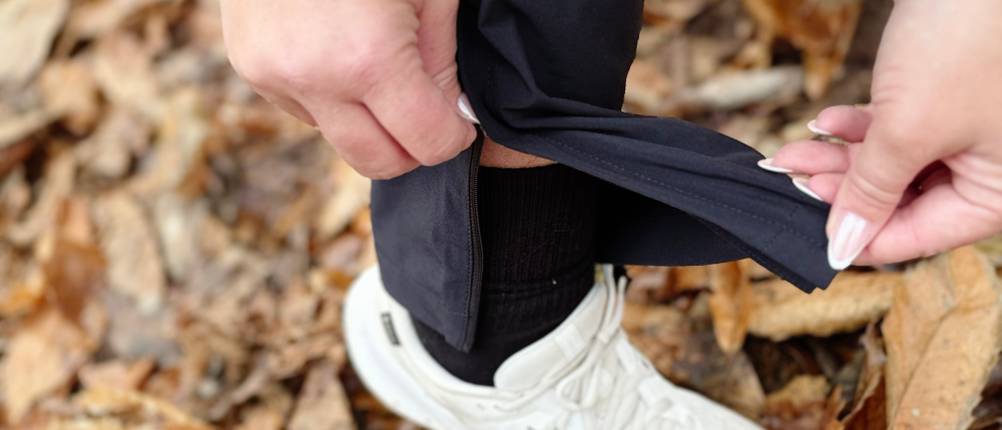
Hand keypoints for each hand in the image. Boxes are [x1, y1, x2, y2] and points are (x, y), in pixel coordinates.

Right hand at [219, 0, 476, 178]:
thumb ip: (441, 59)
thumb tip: (452, 112)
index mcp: (367, 59)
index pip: (425, 144)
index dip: (451, 138)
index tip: (457, 122)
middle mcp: (313, 79)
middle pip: (378, 163)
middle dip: (411, 147)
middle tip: (427, 111)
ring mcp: (273, 77)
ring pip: (338, 139)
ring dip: (367, 121)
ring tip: (377, 63)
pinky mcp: (250, 68)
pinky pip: (305, 110)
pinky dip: (331, 96)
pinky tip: (336, 48)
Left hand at [766, 0, 1001, 268]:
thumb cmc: (961, 43)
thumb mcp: (908, 131)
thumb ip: (871, 193)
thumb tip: (841, 249)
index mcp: (995, 194)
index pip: (915, 238)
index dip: (856, 237)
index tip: (806, 233)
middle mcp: (989, 170)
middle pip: (899, 201)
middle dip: (839, 189)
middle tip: (790, 180)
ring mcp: (969, 135)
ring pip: (891, 165)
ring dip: (837, 158)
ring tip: (791, 151)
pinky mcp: (948, 103)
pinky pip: (897, 132)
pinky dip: (859, 129)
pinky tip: (823, 122)